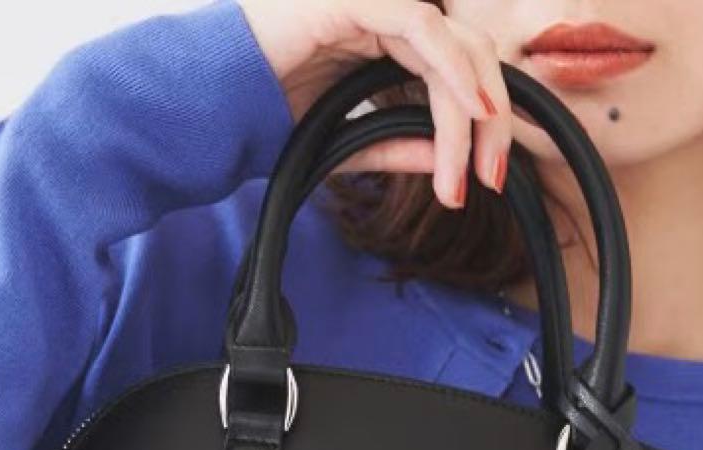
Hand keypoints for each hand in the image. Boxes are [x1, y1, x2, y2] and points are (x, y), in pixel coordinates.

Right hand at [236, 0, 513, 207]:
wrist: (211, 110)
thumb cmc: (263, 119)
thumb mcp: (346, 143)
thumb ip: (394, 146)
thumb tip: (445, 162)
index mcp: (381, 42)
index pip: (453, 73)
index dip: (477, 125)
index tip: (486, 179)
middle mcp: (383, 16)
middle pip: (467, 55)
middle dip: (490, 120)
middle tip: (492, 177)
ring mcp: (369, 1)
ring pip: (451, 44)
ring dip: (473, 107)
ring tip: (479, 162)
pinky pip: (420, 26)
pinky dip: (451, 68)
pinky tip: (470, 109)